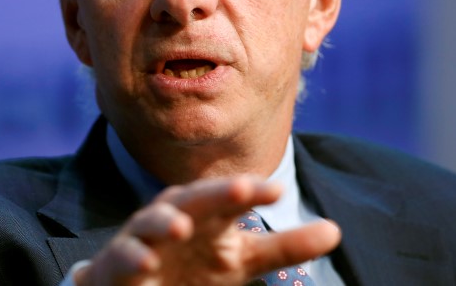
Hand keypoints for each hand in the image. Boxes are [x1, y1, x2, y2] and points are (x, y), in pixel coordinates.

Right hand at [74, 175, 340, 285]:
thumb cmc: (196, 266)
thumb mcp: (244, 260)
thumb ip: (285, 246)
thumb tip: (336, 230)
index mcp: (209, 211)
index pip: (234, 196)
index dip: (252, 192)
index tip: (278, 192)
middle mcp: (177, 214)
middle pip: (197, 197)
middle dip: (217, 192)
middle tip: (242, 188)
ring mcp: (146, 236)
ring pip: (153, 219)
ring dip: (165, 220)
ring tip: (182, 227)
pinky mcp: (119, 262)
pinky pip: (124, 255)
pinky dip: (133, 256)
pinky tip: (147, 262)